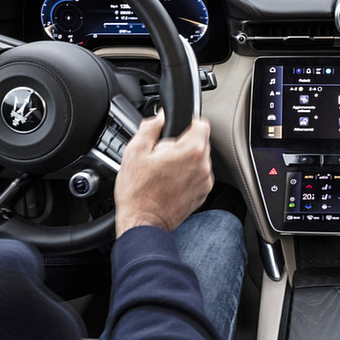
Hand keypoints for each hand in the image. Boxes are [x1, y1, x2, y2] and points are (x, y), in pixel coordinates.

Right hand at [114, 112, 212, 236]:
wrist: (142, 223)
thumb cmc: (137, 192)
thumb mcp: (135, 151)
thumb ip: (151, 127)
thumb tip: (160, 116)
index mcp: (191, 151)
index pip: (201, 123)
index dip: (186, 122)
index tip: (175, 129)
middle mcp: (204, 166)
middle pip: (199, 142)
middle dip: (182, 143)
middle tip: (161, 154)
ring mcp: (204, 183)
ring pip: (198, 160)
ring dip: (184, 160)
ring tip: (162, 171)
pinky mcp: (202, 195)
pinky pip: (197, 176)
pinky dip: (186, 176)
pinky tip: (167, 183)